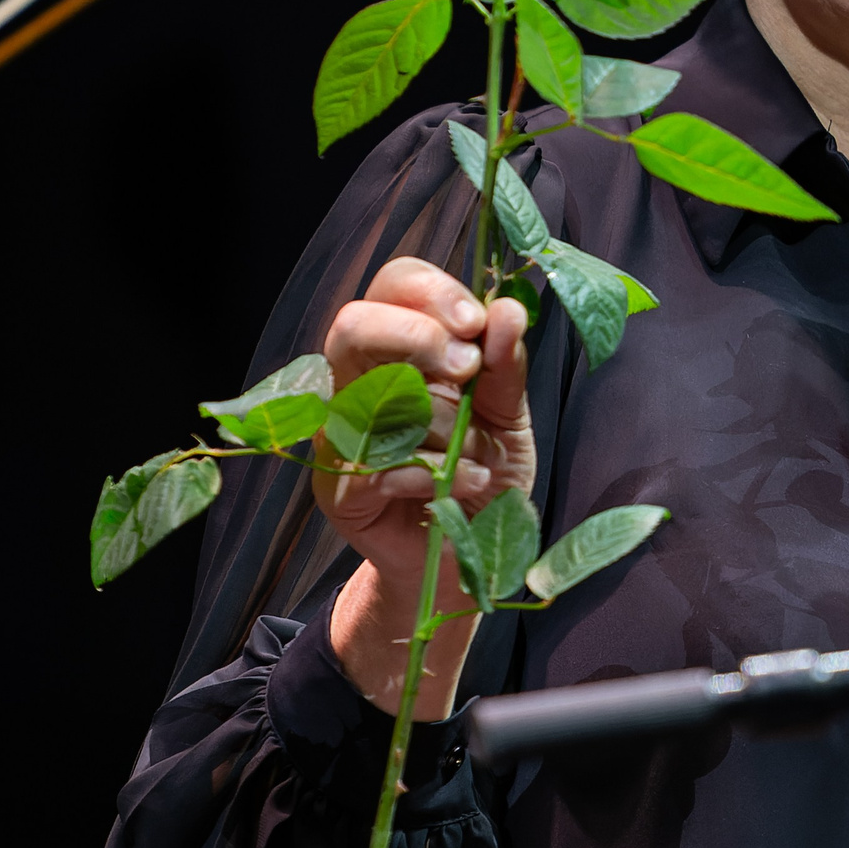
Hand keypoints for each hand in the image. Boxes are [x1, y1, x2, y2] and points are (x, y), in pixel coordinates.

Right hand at [316, 256, 535, 715]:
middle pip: (353, 325)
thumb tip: (510, 310)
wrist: (466, 561)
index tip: (474, 322)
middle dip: (415, 337)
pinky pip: (376, 465)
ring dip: (435, 419)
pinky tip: (462, 483)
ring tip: (474, 450)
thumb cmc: (483, 473)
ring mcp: (341, 437)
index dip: (431, 292)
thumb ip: (506, 366)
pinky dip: (432, 472)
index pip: (394, 286)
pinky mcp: (338, 489)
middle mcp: (361, 383)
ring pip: (366, 395)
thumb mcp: (508, 416)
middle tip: (464, 369)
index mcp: (403, 350)